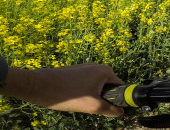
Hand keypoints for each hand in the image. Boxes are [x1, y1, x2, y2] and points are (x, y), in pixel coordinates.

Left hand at [1, 63, 123, 116]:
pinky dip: (83, 93)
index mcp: (105, 71)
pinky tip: (72, 98)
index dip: (118, 99)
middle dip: (102, 99)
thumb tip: (121, 112)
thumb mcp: (91, 106)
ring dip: (92, 97)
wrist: (37, 86)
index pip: (120, 87)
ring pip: (96, 87)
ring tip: (79, 103)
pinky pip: (86, 85)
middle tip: (91, 107)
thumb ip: (110, 109)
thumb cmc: (66, 94)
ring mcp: (85, 68)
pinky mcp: (75, 72)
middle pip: (108, 87)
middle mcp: (98, 66)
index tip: (109, 109)